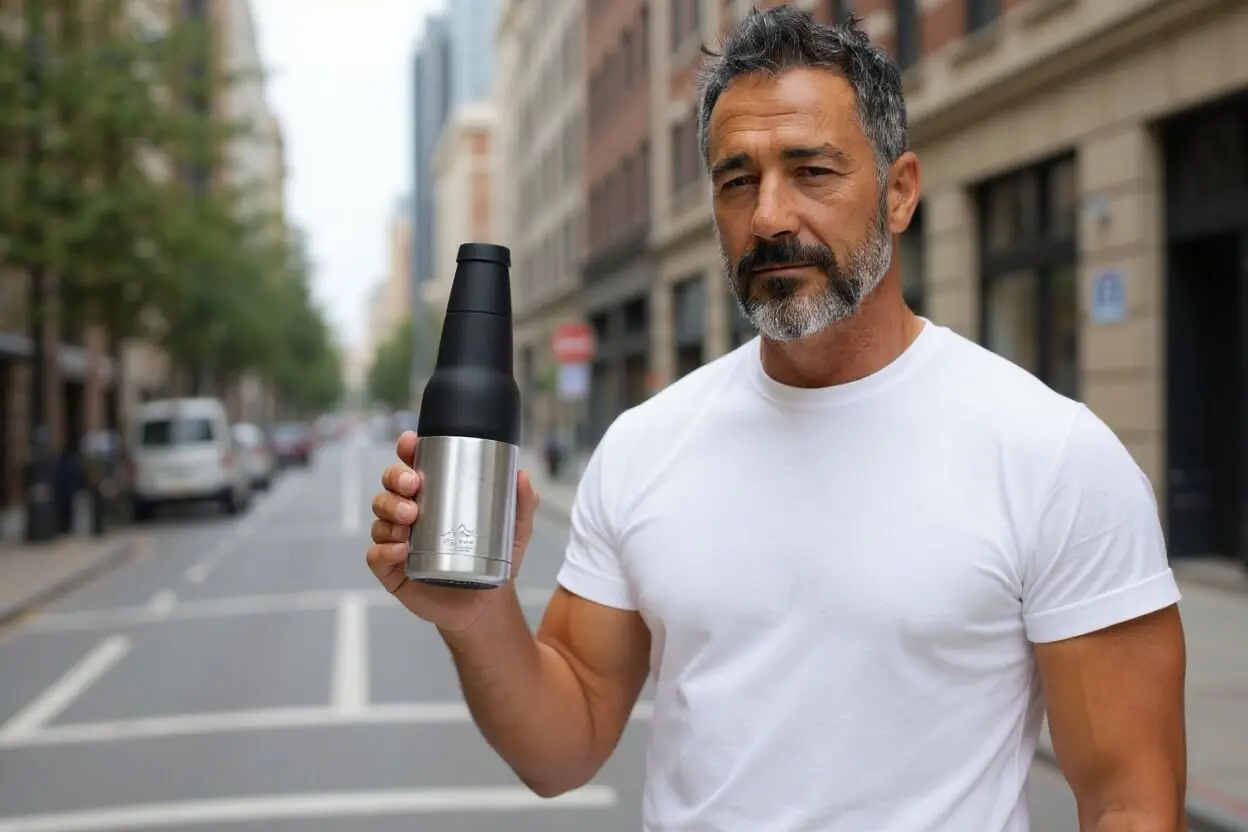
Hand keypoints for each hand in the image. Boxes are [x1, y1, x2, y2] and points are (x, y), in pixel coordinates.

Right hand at [366, 431, 540, 632]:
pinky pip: (376, 555)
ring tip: (410, 518)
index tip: (410, 444)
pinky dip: (384, 549)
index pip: (413, 467)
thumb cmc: (495, 560)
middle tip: (414, 486)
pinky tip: (400, 547)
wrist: (486, 605)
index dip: (406, 451)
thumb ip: (522, 503)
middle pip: (389, 487)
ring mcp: (398, 541)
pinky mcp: (392, 570)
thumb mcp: (515, 530)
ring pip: (380, 517)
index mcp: (433, 497)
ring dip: (390, 510)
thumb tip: (522, 476)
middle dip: (395, 479)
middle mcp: (409, 515)